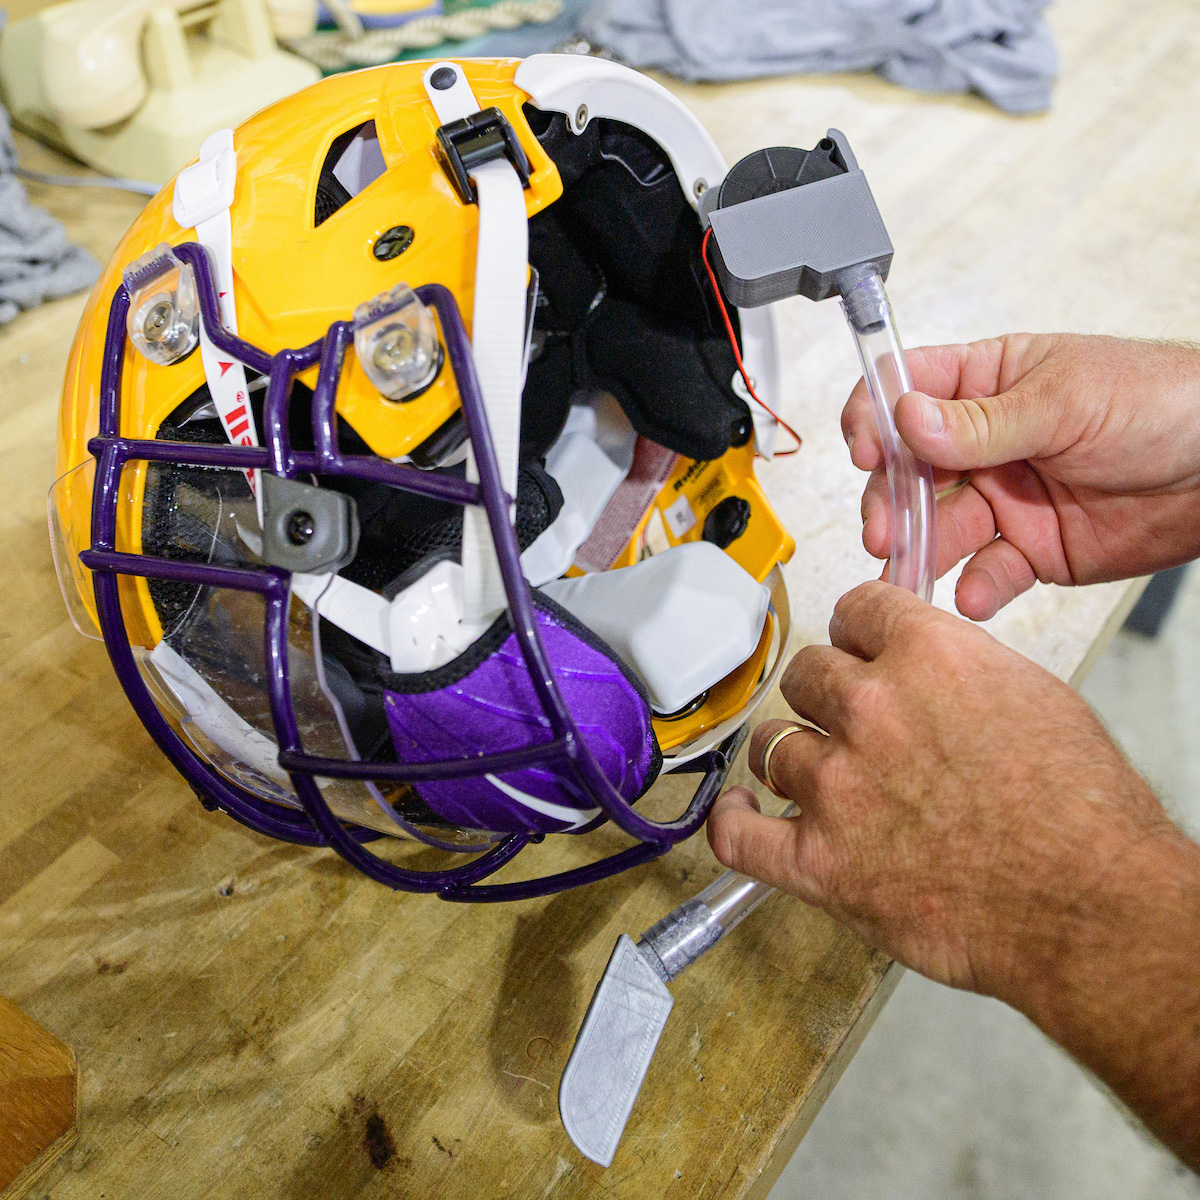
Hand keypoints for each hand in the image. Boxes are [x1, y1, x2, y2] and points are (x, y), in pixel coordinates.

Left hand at [707, 581, 1184, 1002]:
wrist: (1089, 909)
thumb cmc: (1082, 816)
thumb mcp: (1033, 697)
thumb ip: (958, 669)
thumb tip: (919, 667)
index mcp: (927, 656)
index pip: (855, 611)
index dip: (858, 633)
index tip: (859, 649)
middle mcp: (871, 709)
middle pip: (807, 674)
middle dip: (828, 696)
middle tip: (854, 725)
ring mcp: (837, 785)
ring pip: (772, 745)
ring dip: (795, 758)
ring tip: (823, 777)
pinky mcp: (819, 860)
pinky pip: (739, 834)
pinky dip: (734, 820)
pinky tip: (745, 810)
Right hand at [841, 334, 1199, 619]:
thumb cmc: (1162, 403)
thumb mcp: (1066, 402)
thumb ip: (981, 422)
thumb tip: (906, 419)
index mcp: (987, 383)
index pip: (906, 389)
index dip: (875, 417)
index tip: (866, 450)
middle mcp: (986, 443)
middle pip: (909, 471)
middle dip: (889, 501)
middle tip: (884, 530)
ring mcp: (1005, 498)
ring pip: (939, 527)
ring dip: (919, 549)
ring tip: (910, 570)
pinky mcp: (1031, 550)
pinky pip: (988, 571)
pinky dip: (976, 587)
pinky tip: (976, 594)